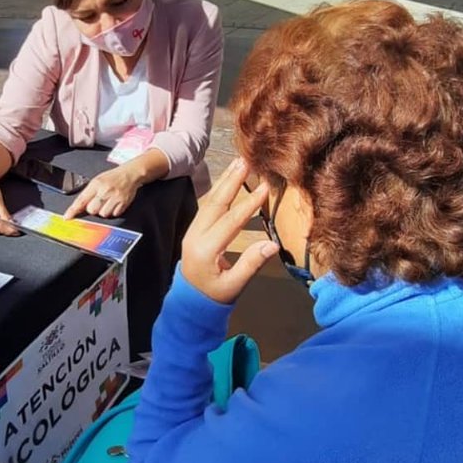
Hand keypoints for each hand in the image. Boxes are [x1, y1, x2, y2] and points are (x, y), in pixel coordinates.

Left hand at [65, 166, 140, 218]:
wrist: (130, 174)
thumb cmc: (113, 178)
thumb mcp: (97, 181)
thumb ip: (88, 193)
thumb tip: (78, 206)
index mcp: (96, 184)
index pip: (81, 199)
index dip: (73, 210)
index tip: (67, 217)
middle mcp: (105, 191)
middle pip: (92, 210)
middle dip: (93, 209)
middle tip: (98, 202)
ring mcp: (115, 197)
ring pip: (103, 214)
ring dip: (104, 211)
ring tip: (108, 202)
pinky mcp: (123, 203)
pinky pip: (114, 214)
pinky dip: (113, 211)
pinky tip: (115, 203)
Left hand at [181, 159, 278, 304]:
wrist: (190, 300)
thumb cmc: (214, 295)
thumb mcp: (234, 286)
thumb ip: (251, 264)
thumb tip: (272, 245)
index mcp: (205, 250)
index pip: (230, 222)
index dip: (248, 204)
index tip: (264, 188)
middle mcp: (195, 236)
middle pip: (215, 203)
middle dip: (231, 181)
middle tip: (246, 161)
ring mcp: (193, 230)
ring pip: (210, 201)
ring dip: (225, 181)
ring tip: (239, 163)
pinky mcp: (194, 228)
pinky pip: (207, 205)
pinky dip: (219, 189)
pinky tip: (229, 178)